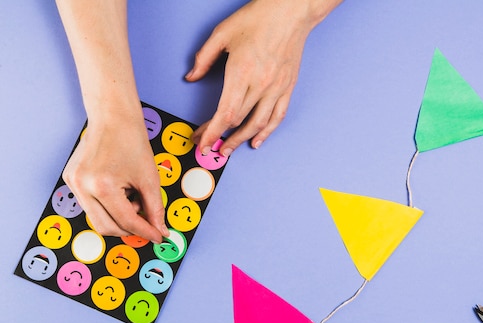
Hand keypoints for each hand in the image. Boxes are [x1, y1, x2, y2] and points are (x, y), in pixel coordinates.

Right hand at [62, 112, 167, 242]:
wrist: (113, 118)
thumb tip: (160, 231)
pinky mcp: (69, 180)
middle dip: (130, 229)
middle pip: (107, 227)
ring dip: (119, 217)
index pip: (126, 221)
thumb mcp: (150, 178)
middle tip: (148, 223)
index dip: (145, 231)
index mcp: (102, 185)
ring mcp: (72, 183)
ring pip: (97, 219)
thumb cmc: (132, 142)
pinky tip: (120, 191)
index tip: (159, 236)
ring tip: (133, 197)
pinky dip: (108, 207)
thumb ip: (155, 208)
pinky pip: (90, 206)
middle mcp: (82, 186)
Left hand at [186, 0, 331, 155]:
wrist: (291, 11)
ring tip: (228, 150)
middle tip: (209, 145)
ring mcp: (276, 88)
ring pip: (258, 124)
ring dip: (241, 140)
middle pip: (238, 121)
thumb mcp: (222, 33)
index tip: (203, 142)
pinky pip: (277, 117)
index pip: (225, 113)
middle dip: (220, 137)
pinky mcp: (288, 88)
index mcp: (242, 71)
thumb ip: (204, 58)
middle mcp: (260, 83)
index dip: (213, 132)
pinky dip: (267, 133)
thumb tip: (192, 76)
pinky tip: (256, 141)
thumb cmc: (259, 18)